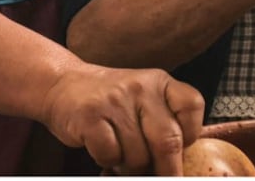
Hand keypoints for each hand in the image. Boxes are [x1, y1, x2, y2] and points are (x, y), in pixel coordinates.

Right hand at [40, 64, 204, 174]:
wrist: (63, 84)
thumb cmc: (111, 101)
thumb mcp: (144, 98)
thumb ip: (164, 120)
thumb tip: (180, 163)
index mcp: (160, 82)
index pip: (191, 107)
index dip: (190, 135)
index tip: (182, 150)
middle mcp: (141, 87)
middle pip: (168, 141)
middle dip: (167, 170)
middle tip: (163, 177)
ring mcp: (115, 101)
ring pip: (138, 156)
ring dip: (132, 167)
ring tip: (122, 154)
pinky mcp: (90, 116)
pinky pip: (111, 155)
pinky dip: (109, 161)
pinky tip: (104, 148)